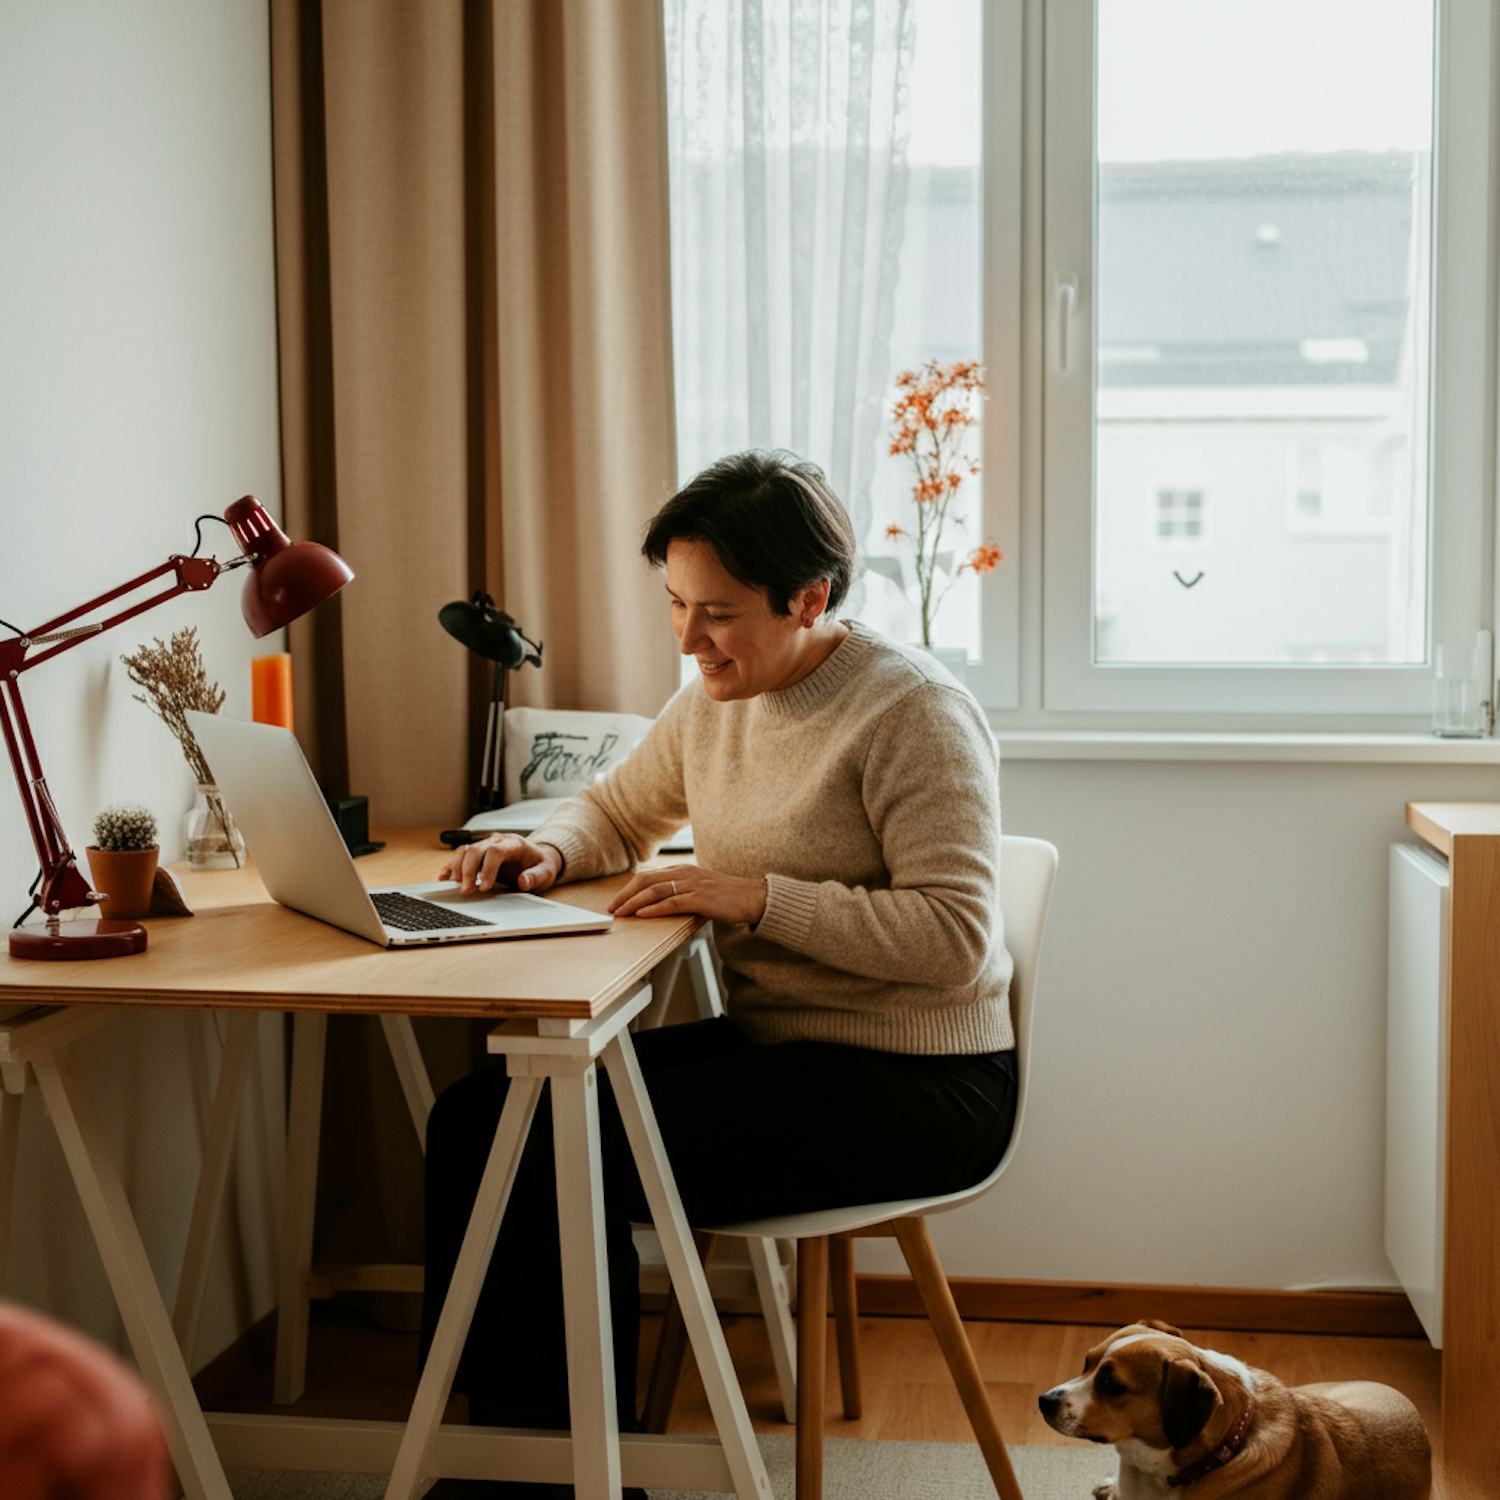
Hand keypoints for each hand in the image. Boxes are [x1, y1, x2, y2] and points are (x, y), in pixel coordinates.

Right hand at [438, 835, 561, 894]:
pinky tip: (444, 877)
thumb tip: (524, 882)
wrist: (537, 856)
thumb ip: (537, 876)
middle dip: (468, 871)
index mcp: (514, 844)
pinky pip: (461, 855)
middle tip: (467, 891)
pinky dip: (451, 866)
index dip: (488, 869)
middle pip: (476, 849)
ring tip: (456, 886)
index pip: (495, 851)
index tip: (485, 887)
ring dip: (457, 868)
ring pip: (465, 850)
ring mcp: (486, 845)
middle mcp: (497, 841)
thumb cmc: (541, 864)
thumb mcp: (547, 872)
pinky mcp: (479, 854)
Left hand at [608, 863, 766, 924]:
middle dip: (625, 894)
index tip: (617, 901)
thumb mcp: (700, 888)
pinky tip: (642, 915)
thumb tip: (660, 904)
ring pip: (655, 891)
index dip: (629, 888)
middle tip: (612, 908)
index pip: (648, 875)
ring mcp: (692, 885)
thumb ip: (681, 892)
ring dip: (634, 903)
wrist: (753, 897)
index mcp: (683, 870)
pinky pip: (671, 903)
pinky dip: (654, 909)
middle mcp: (685, 873)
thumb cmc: (728, 896)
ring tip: (621, 913)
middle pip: (646, 880)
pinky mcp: (700, 898)